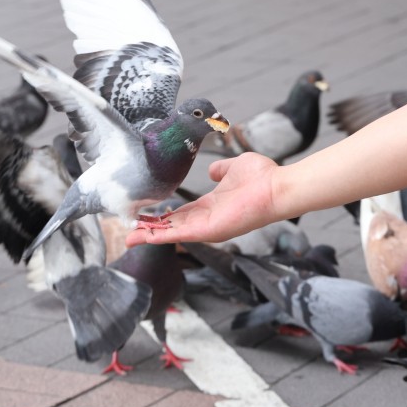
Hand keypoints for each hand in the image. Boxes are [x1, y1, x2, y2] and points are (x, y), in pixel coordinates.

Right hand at [127, 153, 282, 246]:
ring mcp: (208, 228)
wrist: (278, 186)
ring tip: (129, 237)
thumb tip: (212, 170)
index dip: (162, 217)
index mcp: (211, 207)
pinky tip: (144, 236)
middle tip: (128, 233)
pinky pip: (180, 234)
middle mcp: (207, 220)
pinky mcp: (210, 231)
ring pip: (173, 234)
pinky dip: (161, 236)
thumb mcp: (234, 168)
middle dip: (150, 231)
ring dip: (151, 235)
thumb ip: (220, 170)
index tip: (144, 217)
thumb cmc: (262, 178)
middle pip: (172, 228)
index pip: (181, 215)